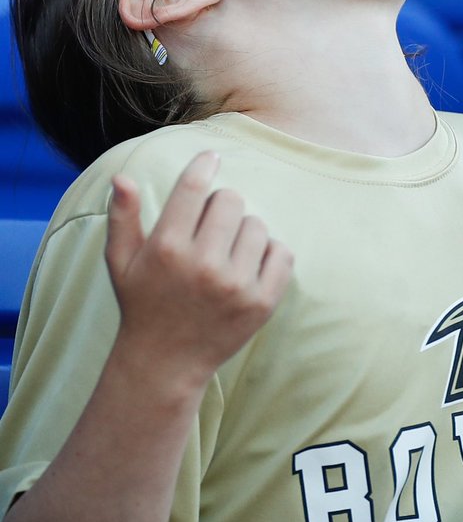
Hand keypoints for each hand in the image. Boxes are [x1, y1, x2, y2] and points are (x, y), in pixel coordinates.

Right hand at [105, 151, 292, 388]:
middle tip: (210, 228)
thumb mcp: (121, 262)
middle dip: (221, 206)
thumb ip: (122, 217)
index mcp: (166, 249)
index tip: (211, 158)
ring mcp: (235, 286)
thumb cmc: (143, 304)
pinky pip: (281, 253)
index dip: (203, 166)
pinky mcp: (261, 304)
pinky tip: (248, 266)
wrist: (165, 363)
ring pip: (257, 224)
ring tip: (226, 251)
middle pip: (231, 199)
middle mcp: (202, 266)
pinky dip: (269, 254)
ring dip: (244, 231)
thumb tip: (122, 177)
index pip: (193, 188)